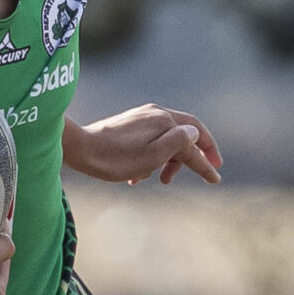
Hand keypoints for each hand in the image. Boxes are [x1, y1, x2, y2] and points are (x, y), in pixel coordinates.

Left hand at [65, 104, 222, 185]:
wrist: (77, 149)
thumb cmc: (114, 158)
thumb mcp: (153, 156)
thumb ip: (179, 144)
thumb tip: (194, 133)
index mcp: (164, 120)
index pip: (195, 139)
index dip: (207, 159)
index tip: (216, 177)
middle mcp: (155, 113)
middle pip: (184, 134)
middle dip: (193, 156)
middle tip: (202, 173)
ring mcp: (140, 117)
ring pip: (165, 139)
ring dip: (168, 161)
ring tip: (161, 181)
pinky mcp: (126, 125)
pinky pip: (149, 141)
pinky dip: (150, 158)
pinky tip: (137, 177)